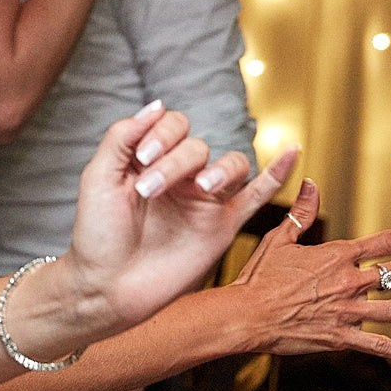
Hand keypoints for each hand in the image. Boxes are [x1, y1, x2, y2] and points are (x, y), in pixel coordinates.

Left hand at [61, 104, 287, 330]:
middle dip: (174, 163)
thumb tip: (157, 104)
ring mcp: (204, 202)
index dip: (161, 134)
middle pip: (199, 147)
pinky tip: (292, 152)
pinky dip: (278, 174)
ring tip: (202, 187)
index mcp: (152, 161)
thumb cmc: (98, 235)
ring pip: (232, 165)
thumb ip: (123, 137)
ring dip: (222, 169)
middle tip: (148, 191)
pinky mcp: (222, 227)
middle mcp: (181, 177)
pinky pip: (258, 196)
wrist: (107, 286)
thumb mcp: (99, 177)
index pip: (173, 125)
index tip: (142, 160)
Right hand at [225, 178, 390, 360]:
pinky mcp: (341, 338)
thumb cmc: (259, 277)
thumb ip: (301, 211)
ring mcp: (348, 312)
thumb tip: (310, 182)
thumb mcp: (280, 238)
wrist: (247, 314)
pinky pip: (378, 345)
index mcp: (337, 256)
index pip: (382, 243)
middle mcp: (349, 282)